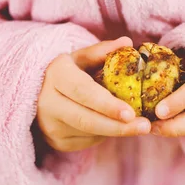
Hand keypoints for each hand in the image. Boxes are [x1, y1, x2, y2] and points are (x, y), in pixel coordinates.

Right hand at [37, 37, 150, 151]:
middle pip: (86, 120)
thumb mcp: (82, 58)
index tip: (131, 113)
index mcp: (56, 75)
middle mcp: (48, 102)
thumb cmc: (69, 73)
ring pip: (89, 133)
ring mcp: (50, 125)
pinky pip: (87, 142)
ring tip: (136, 124)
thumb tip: (127, 43)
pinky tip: (112, 125)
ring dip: (115, 130)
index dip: (107, 104)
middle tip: (144, 126)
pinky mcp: (56, 141)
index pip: (83, 92)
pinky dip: (104, 135)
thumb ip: (103, 51)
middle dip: (118, 126)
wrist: (39, 93)